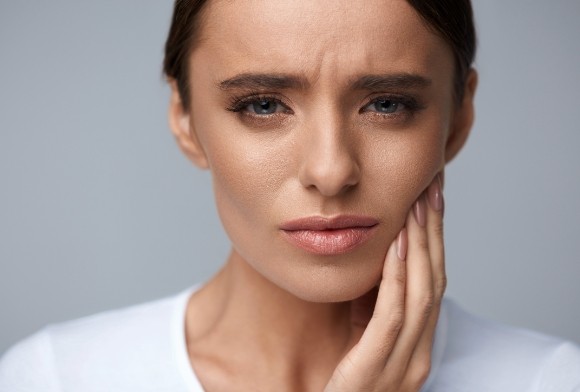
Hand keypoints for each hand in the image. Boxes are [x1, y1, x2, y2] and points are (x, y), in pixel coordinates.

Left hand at [325, 175, 445, 391]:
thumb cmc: (344, 385)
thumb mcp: (364, 340)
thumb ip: (374, 308)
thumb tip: (377, 264)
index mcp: (417, 344)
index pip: (433, 281)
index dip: (435, 239)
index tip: (431, 199)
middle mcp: (419, 352)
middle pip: (435, 279)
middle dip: (434, 231)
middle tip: (433, 187)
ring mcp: (404, 364)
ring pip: (422, 292)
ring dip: (421, 244)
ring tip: (418, 204)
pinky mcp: (378, 369)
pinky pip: (393, 315)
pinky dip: (398, 277)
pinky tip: (397, 246)